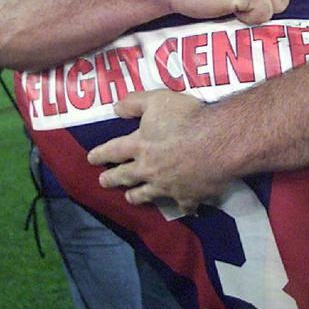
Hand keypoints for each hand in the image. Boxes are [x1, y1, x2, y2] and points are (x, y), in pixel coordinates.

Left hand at [86, 89, 228, 212]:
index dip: (101, 154)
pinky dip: (183, 206)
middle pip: (125, 177)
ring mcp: (167, 186)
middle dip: (112, 179)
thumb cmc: (186, 118)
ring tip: (130, 198)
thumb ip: (135, 103)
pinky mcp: (188, 196)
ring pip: (147, 195)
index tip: (91, 159)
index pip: (113, 151)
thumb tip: (115, 108)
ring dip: (136, 197)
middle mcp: (148, 169)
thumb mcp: (157, 100)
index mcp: (139, 146)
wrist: (217, 142)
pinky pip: (183, 205)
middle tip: (102, 182)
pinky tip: (184, 208)